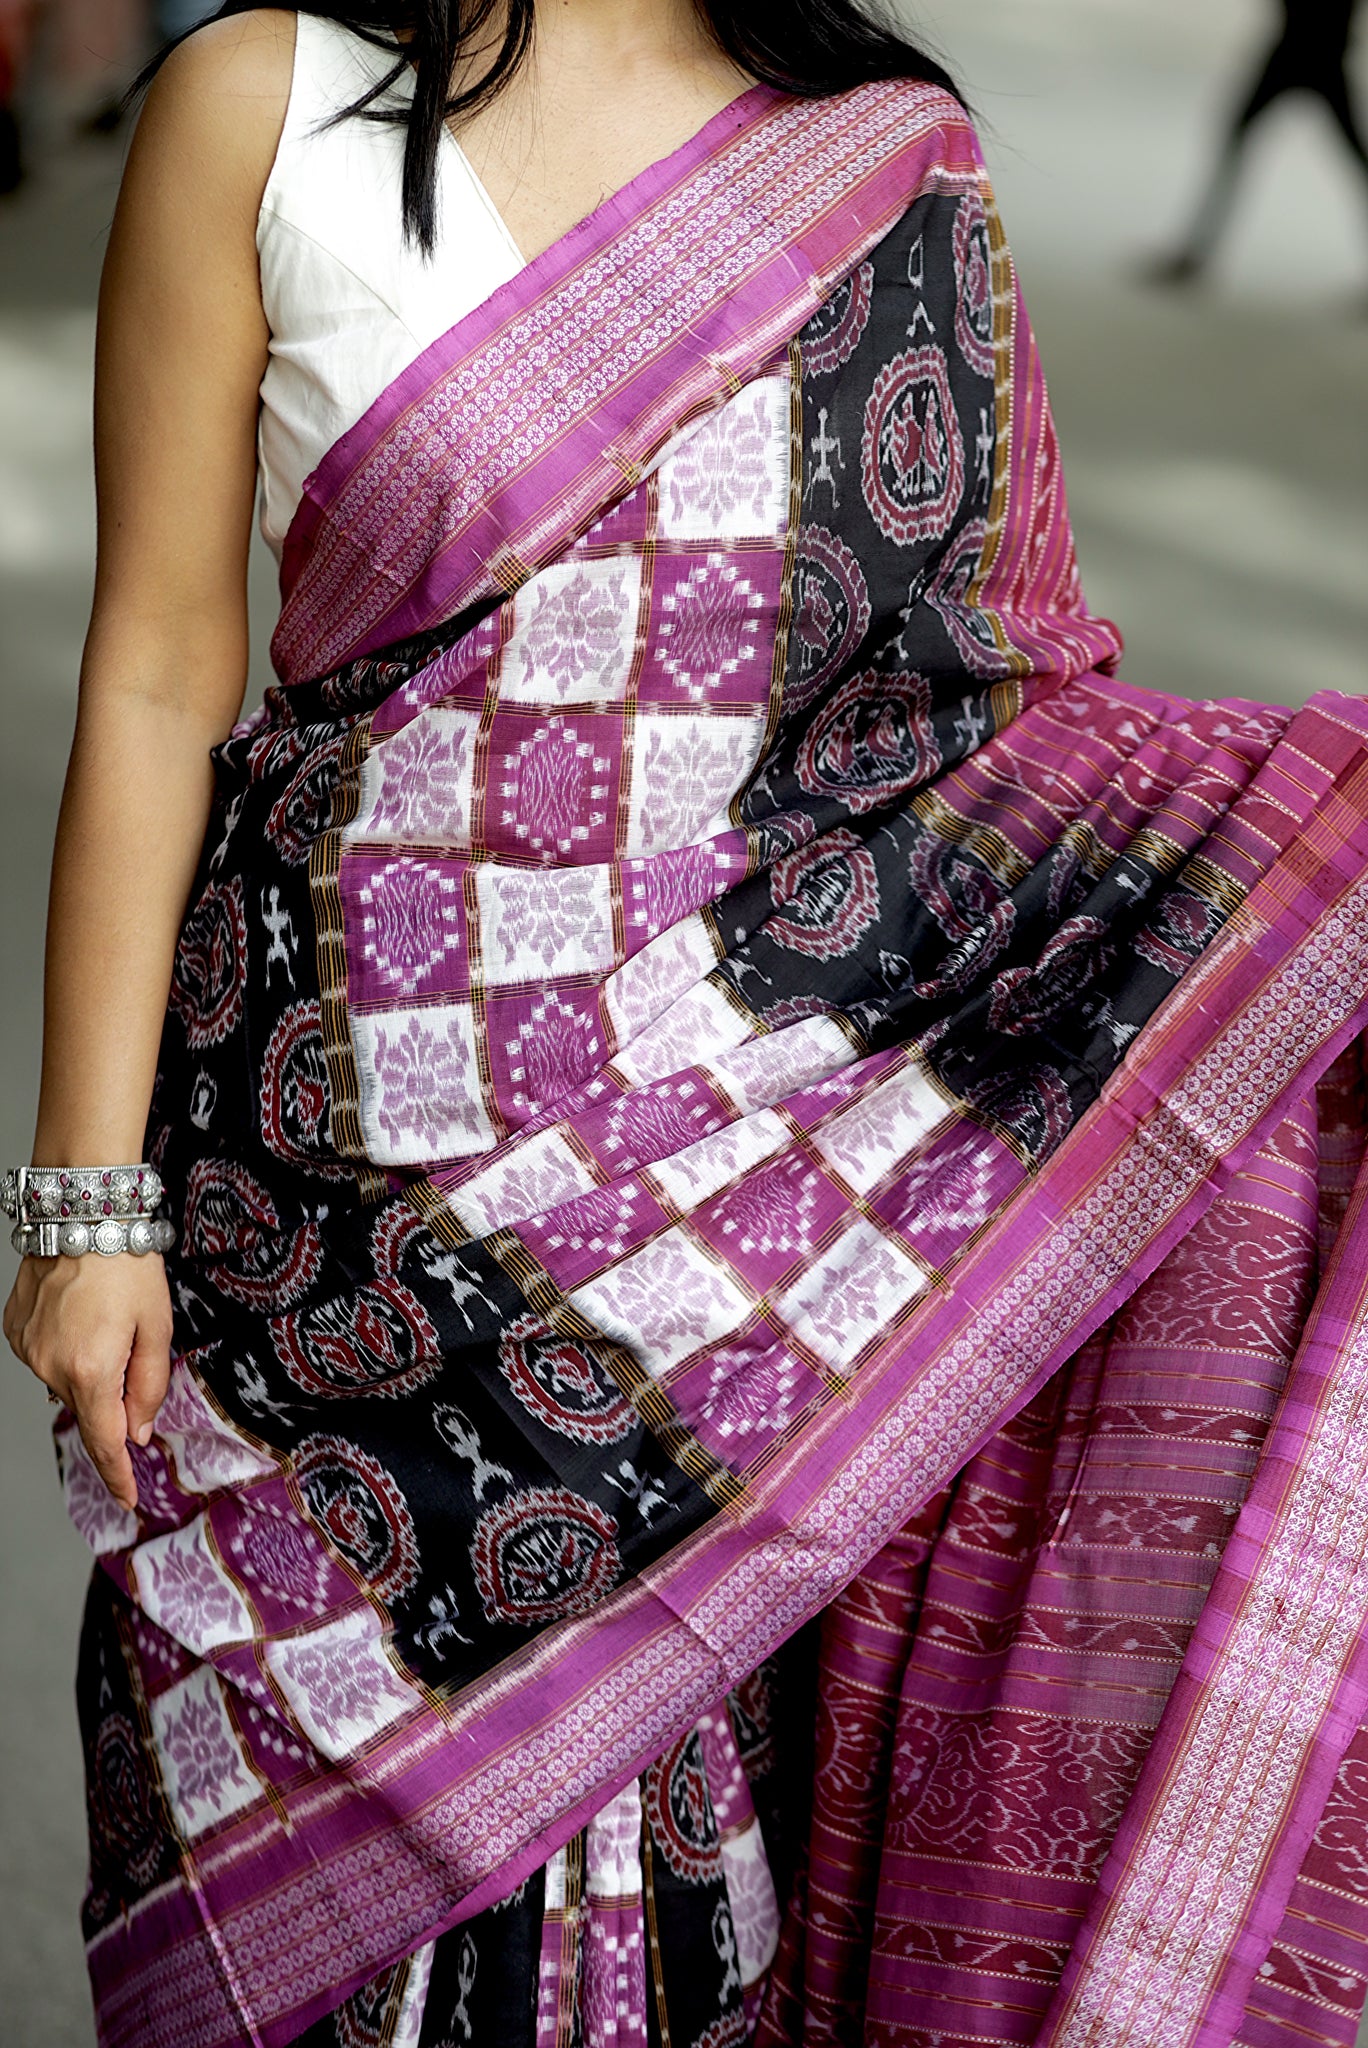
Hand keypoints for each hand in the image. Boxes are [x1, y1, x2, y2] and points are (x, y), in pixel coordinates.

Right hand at [3, 1254, 173, 1510]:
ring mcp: (27, 1350)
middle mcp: (51, 1367)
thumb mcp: (157, 1327)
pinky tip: (79, 1315)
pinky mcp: (14, 1332)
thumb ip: (149, 1385)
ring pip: (66, 1382)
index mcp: (92, 1371)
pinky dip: (66, 1348)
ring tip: (103, 1320)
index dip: (118, 1474)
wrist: (82, 1217)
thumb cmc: (127, 1267)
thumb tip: (138, 1431)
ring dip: (88, 1367)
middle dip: (112, 1395)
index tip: (128, 1498)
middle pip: (89, 1408)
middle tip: (130, 1347)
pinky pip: (45, 1357)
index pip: (106, 1441)